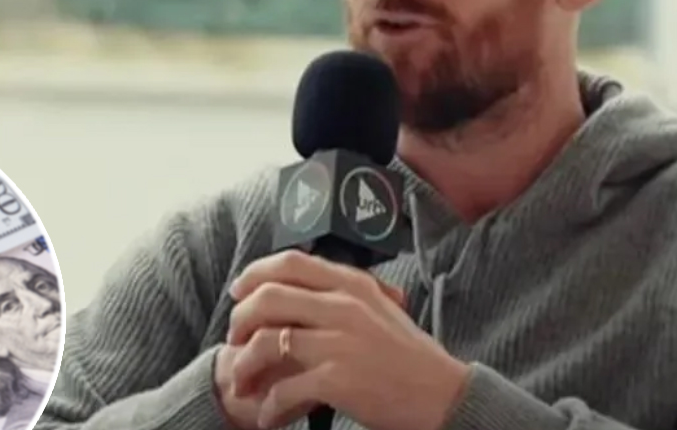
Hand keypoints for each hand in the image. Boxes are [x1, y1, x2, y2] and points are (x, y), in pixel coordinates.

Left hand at [225, 250, 470, 429]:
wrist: (442, 395)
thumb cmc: (410, 358)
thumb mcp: (380, 310)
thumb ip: (345, 296)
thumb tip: (303, 291)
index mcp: (353, 284)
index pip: (291, 262)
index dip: (256, 273)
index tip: (238, 291)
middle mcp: (344, 306)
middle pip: (269, 297)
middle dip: (240, 319)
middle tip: (233, 340)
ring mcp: (340, 342)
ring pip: (268, 342)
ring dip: (244, 365)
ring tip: (241, 383)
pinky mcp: (338, 379)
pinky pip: (284, 389)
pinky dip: (268, 407)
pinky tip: (267, 418)